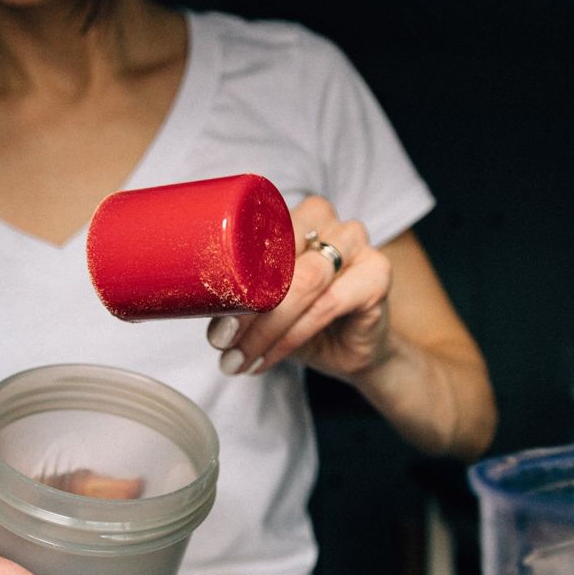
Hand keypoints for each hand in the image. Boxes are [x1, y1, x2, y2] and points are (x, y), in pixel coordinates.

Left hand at [207, 195, 393, 380]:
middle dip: (246, 309)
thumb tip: (196, 305)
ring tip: (240, 358)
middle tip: (223, 344)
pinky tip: (269, 358)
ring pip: (303, 283)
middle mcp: (329, 222)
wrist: (352, 349)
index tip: (212, 325)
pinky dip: (292, 338)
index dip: (230, 282)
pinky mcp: (377, 274)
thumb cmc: (302, 318)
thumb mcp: (263, 304)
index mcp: (296, 216)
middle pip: (280, 260)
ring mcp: (357, 245)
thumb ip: (237, 296)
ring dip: (266, 328)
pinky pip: (325, 306)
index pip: (257, 237)